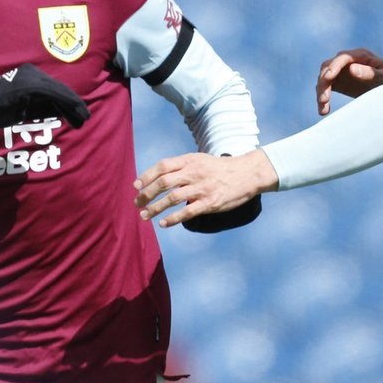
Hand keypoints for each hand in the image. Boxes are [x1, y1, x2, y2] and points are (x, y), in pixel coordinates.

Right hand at [0, 64, 89, 129]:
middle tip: (84, 117)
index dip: (69, 101)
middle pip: (59, 88)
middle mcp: (32, 72)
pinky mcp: (29, 85)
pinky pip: (53, 93)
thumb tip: (63, 111)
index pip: (55, 88)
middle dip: (73, 104)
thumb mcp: (25, 107)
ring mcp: (31, 77)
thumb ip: (43, 107)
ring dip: (73, 105)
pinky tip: (75, 111)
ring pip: (59, 90)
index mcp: (30, 75)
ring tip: (82, 118)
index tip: (79, 114)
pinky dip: (66, 102)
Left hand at [133, 150, 277, 227]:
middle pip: (164, 182)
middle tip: (137, 203)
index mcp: (190, 160)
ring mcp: (202, 188)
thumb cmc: (220, 168)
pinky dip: (173, 219)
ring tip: (144, 215)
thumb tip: (160, 176)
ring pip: (172, 199)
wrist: (247, 173)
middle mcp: (194, 173)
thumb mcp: (200, 159)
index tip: (136, 186)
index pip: (163, 166)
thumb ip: (182, 166)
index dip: (147, 176)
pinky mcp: (210, 203)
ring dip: (155, 208)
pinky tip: (163, 223)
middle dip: (147, 194)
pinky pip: (187, 212)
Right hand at [316, 47, 382, 115]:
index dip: (333, 67)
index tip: (328, 78)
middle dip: (323, 82)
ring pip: (323, 78)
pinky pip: (326, 89)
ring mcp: (341, 71)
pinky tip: (324, 111)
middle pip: (328, 67)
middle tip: (324, 99)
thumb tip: (351, 69)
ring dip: (320, 92)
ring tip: (323, 110)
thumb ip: (370, 72)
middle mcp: (347, 61)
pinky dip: (322, 99)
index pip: (342, 58)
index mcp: (360, 55)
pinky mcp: (338, 82)